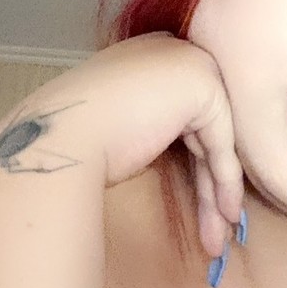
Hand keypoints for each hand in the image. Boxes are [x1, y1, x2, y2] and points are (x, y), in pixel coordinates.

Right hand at [0, 33, 243, 257]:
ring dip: (216, 193)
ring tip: (218, 237)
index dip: (196, 162)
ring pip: (214, 141)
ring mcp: (190, 62)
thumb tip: (194, 163)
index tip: (202, 203)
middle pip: (202, 128)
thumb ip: (157, 127)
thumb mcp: (125, 127)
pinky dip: (223, 182)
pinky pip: (220, 142)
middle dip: (209, 184)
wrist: (61, 138)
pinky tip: (225, 216)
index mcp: (147, 54)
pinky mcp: (203, 84)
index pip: (185, 114)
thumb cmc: (77, 141)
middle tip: (215, 226)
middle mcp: (171, 50)